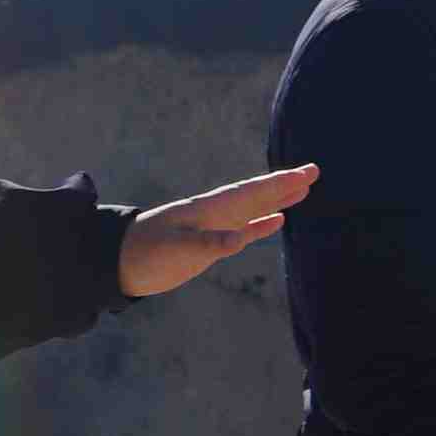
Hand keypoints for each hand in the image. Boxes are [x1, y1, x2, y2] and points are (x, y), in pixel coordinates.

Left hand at [118, 165, 317, 298]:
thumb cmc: (146, 253)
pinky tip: (277, 223)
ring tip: (303, 191)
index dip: (280, 183)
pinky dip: (261, 226)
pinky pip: (242, 230)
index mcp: (209, 209)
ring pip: (253, 210)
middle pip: (258, 195)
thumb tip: (241, 238)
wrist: (120, 263)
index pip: (252, 191)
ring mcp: (213, 227)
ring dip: (278, 201)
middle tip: (315, 171)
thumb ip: (210, 243)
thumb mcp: (178, 249)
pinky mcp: (209, 244)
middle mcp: (215, 213)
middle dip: (286, 184)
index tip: (307, 172)